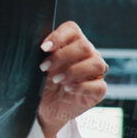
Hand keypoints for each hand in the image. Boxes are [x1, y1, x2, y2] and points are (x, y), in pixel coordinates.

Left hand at [36, 22, 107, 137]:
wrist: (45, 108)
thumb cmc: (43, 83)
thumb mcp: (38, 68)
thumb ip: (41, 56)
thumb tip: (39, 49)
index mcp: (72, 44)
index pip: (72, 30)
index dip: (59, 36)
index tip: (44, 48)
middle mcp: (88, 55)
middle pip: (84, 46)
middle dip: (62, 56)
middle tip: (44, 68)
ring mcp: (95, 72)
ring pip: (96, 63)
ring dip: (73, 71)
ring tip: (57, 80)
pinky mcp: (98, 90)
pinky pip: (98, 85)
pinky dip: (81, 87)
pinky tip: (67, 89)